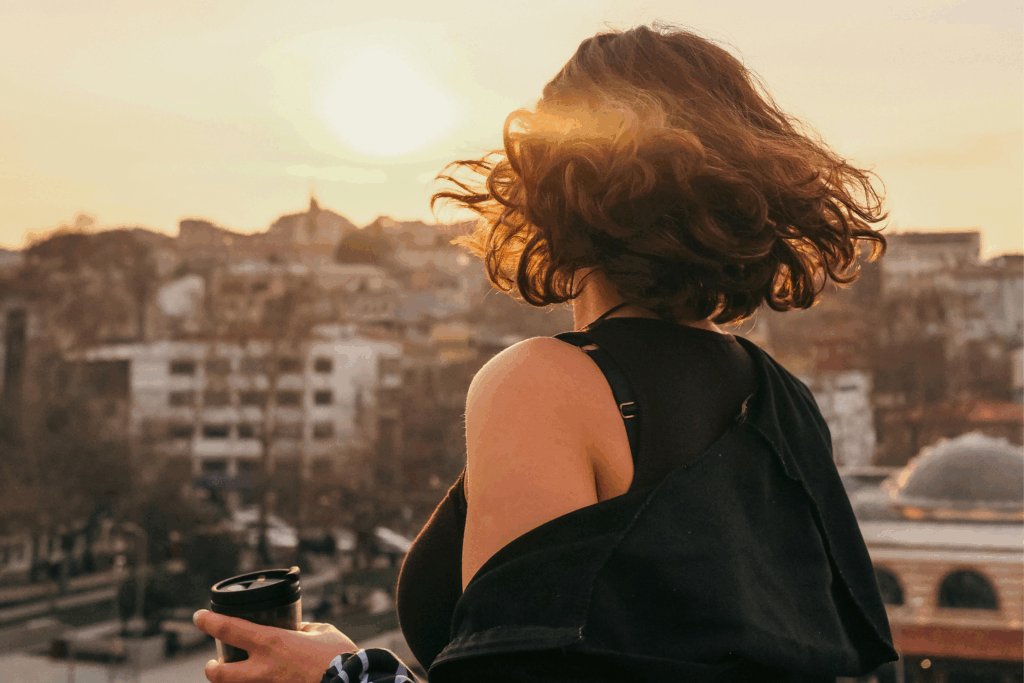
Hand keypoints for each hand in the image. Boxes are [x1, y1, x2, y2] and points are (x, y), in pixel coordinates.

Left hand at [194, 609, 357, 682]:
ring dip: (234, 681)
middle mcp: (265, 669)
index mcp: (274, 643)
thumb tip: (297, 630)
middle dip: (211, 668)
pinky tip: (272, 679)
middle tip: (213, 663)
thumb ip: (304, 629)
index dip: (209, 622)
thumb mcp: (322, 632)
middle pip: (219, 673)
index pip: (230, 629)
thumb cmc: (341, 656)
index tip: (198, 617)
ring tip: (239, 674)